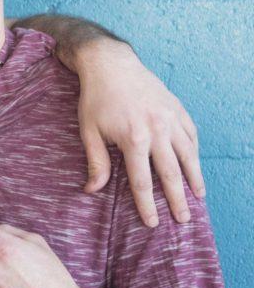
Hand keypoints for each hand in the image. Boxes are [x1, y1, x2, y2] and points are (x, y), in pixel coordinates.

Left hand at [75, 40, 202, 225]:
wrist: (111, 64)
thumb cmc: (95, 99)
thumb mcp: (88, 131)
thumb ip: (96, 162)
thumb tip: (92, 190)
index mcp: (133, 139)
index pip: (142, 181)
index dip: (147, 204)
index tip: (152, 223)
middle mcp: (157, 131)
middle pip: (170, 174)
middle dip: (176, 200)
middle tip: (184, 220)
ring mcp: (171, 119)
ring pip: (188, 155)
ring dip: (194, 178)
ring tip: (198, 197)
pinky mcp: (177, 109)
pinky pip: (191, 135)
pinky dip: (195, 152)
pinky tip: (195, 166)